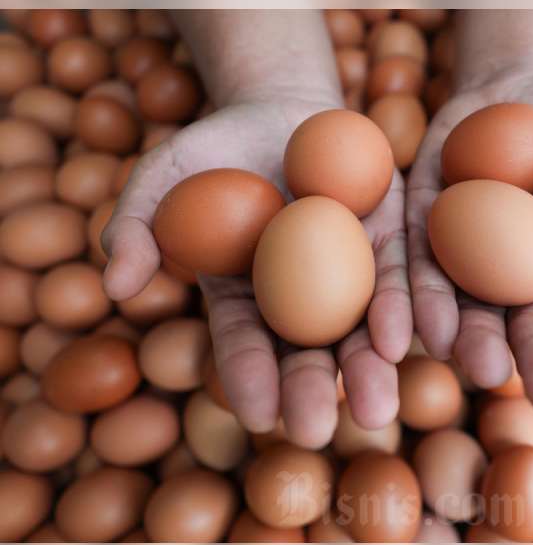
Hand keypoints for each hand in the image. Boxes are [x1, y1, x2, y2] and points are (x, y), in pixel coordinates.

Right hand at [103, 94, 411, 447]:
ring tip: (378, 409)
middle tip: (315, 431)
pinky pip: (399, 276)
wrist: (281, 113)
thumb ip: (136, 227)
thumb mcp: (163, 179)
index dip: (247, 378)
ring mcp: (350, 274)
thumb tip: (116, 284)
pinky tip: (404, 339)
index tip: (254, 415)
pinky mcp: (390, 240)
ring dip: (369, 369)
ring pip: (362, 329)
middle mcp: (302, 300)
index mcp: (245, 299)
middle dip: (312, 391)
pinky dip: (401, 308)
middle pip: (308, 353)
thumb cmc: (213, 151)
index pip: (244, 345)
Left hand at [407, 70, 532, 415]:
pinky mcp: (424, 231)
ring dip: (475, 342)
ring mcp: (470, 256)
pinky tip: (423, 333)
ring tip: (481, 371)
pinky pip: (419, 271)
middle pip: (529, 323)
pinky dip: (420, 302)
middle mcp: (520, 274)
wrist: (513, 87)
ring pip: (471, 309)